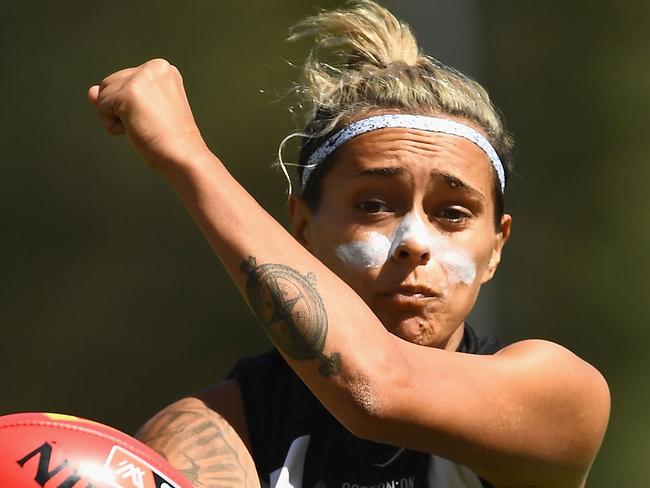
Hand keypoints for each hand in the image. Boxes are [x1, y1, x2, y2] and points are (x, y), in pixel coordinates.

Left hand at [88, 59, 208, 171]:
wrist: (183, 155)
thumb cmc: (168, 138)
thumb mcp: (143, 109)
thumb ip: (116, 94)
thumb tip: (91, 91)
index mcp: (162, 69)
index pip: (124, 81)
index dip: (133, 105)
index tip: (157, 117)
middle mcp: (154, 67)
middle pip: (110, 83)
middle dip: (121, 108)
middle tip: (151, 123)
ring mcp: (141, 78)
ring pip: (103, 95)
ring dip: (117, 117)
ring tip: (145, 126)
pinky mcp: (128, 93)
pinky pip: (101, 108)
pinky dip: (113, 126)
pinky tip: (137, 129)